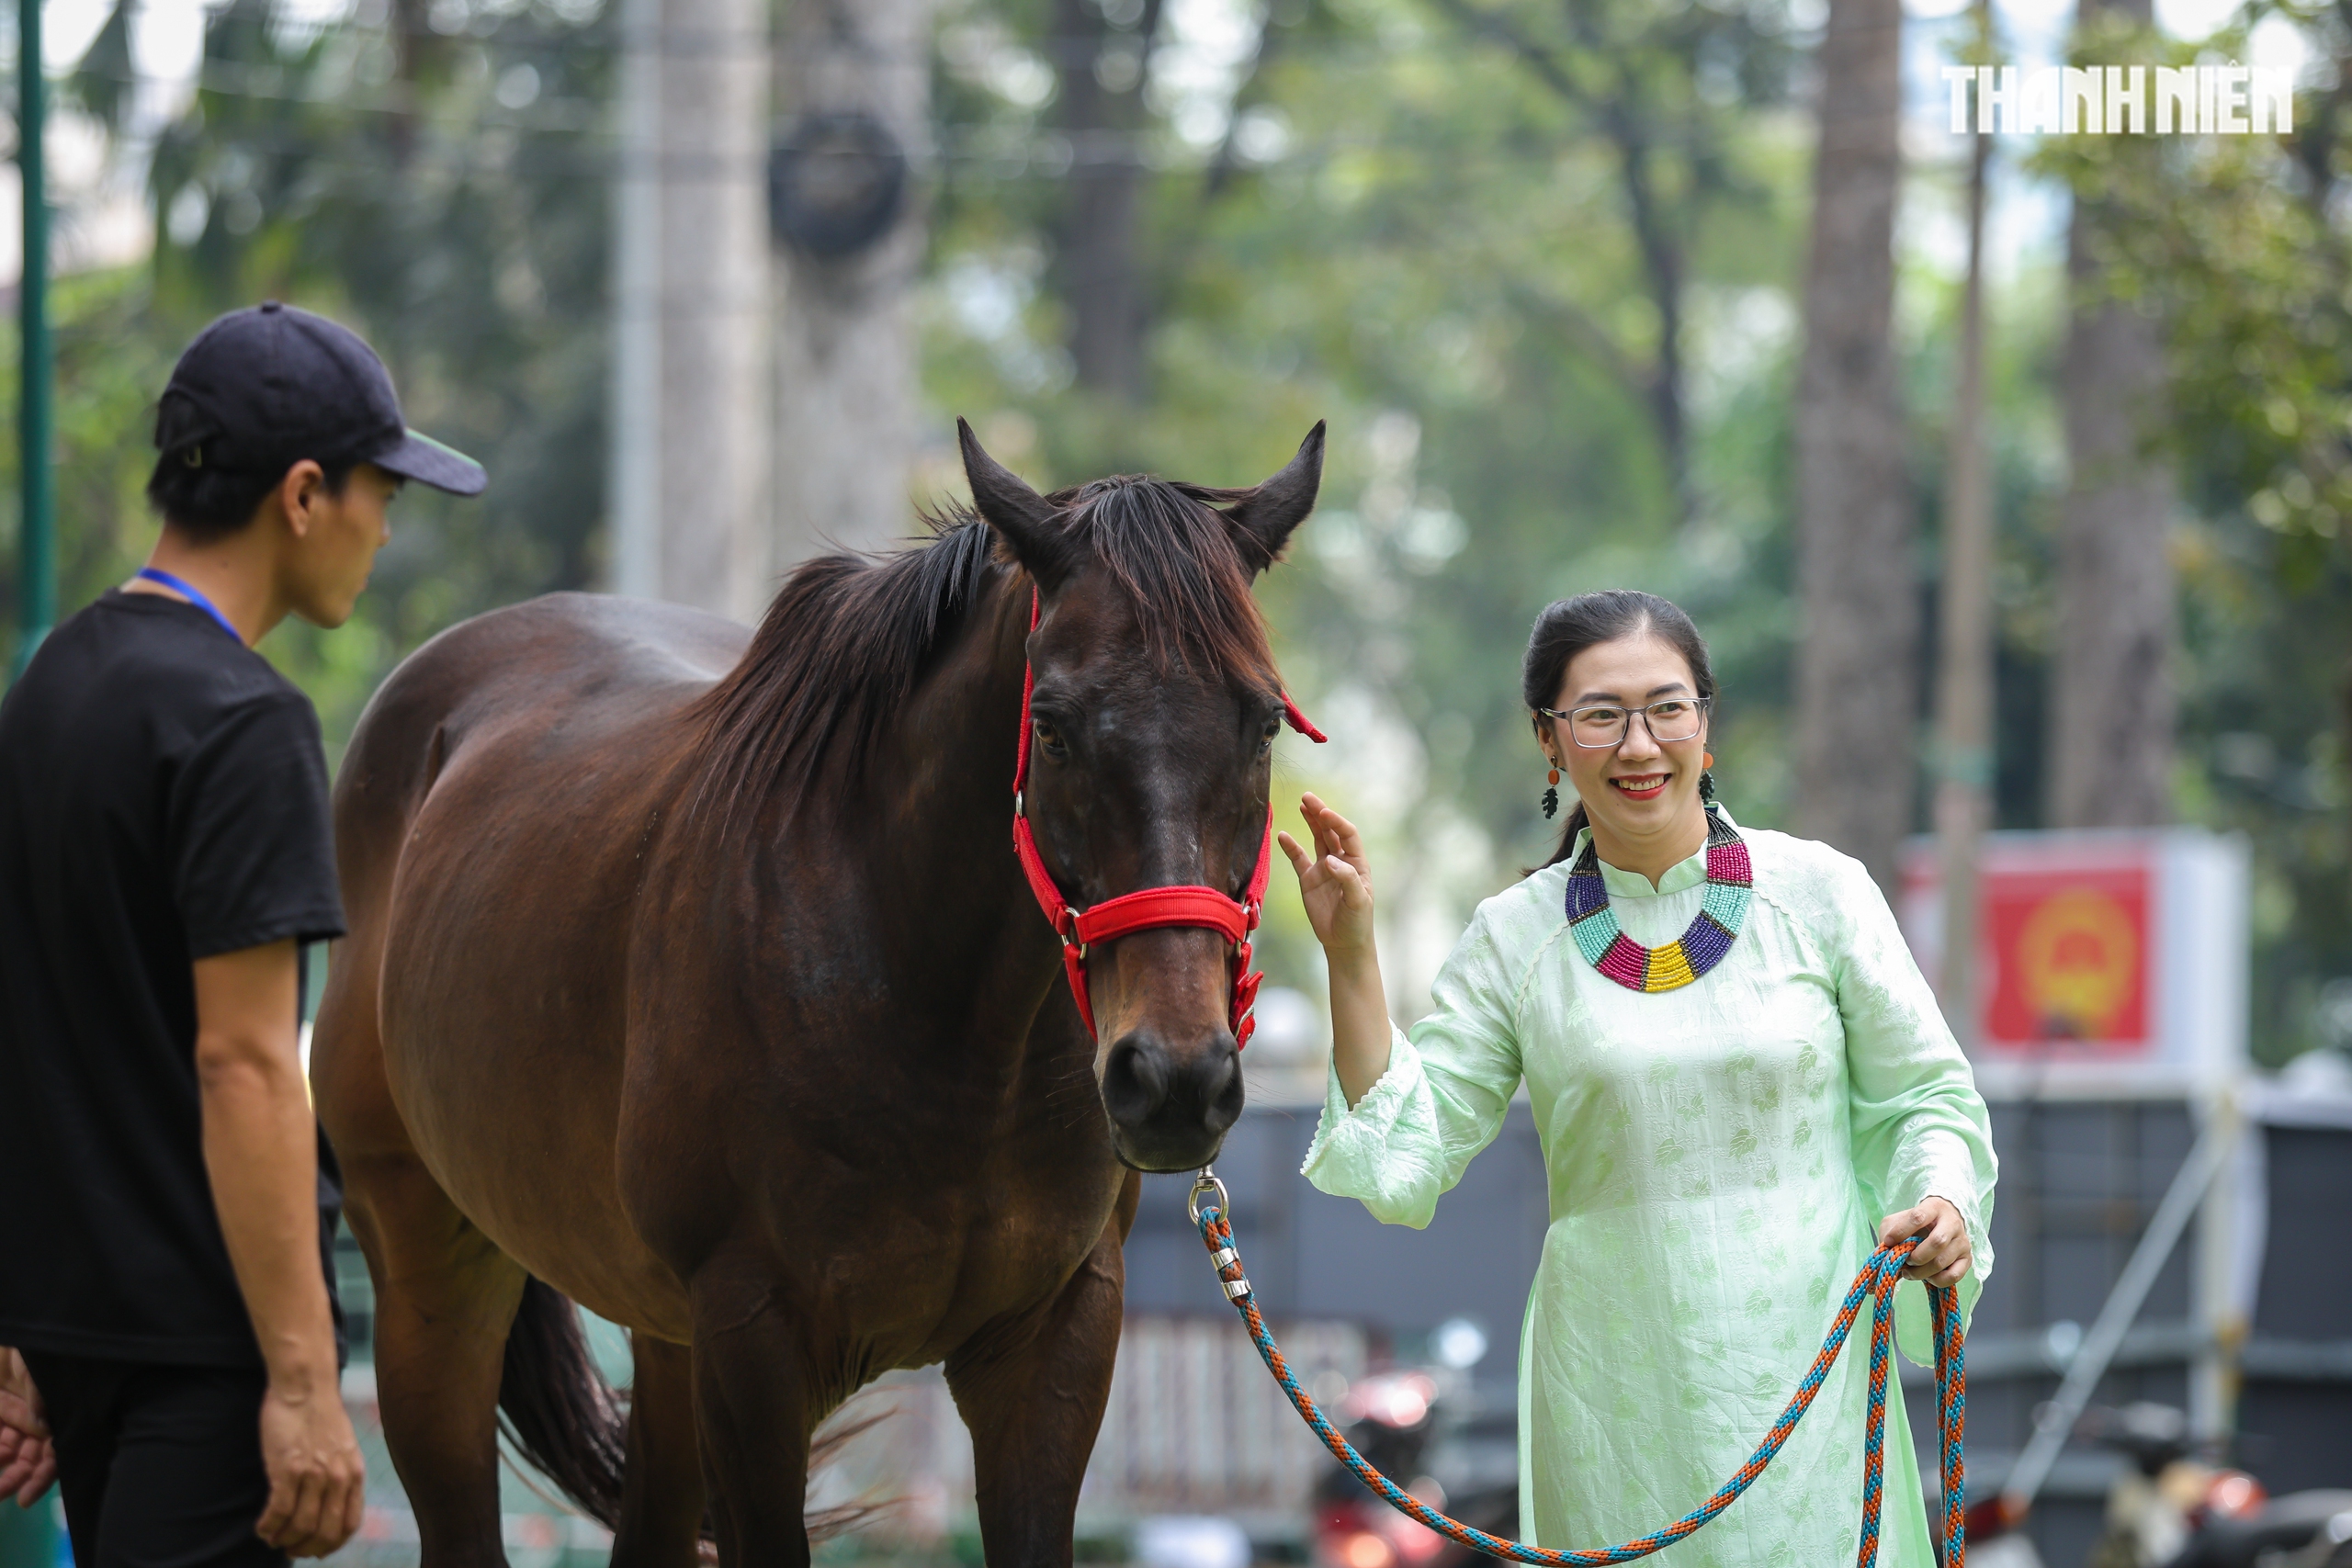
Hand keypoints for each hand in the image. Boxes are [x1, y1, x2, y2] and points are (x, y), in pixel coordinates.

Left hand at [0, 1347, 54, 1506]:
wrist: (12, 1327)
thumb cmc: (28, 1345)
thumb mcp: (36, 1365)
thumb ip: (38, 1394)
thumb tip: (42, 1429)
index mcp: (53, 1408)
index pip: (53, 1447)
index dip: (43, 1473)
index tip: (26, 1496)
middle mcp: (33, 1418)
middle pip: (29, 1456)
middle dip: (17, 1477)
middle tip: (1, 1494)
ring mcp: (10, 1416)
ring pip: (8, 1451)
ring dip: (1, 1470)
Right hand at [254, 1377, 364, 1556]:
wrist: (306, 1386)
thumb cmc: (320, 1415)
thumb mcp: (344, 1448)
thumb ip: (341, 1475)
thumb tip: (330, 1505)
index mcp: (355, 1474)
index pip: (350, 1525)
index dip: (331, 1544)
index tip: (315, 1550)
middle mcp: (339, 1477)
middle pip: (325, 1532)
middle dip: (305, 1548)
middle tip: (289, 1549)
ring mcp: (314, 1474)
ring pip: (300, 1526)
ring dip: (283, 1539)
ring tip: (272, 1538)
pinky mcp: (288, 1468)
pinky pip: (278, 1512)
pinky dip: (268, 1526)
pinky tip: (262, 1527)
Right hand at [1276, 793, 1375, 959]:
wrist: (1343, 942)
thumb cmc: (1357, 921)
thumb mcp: (1358, 901)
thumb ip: (1347, 879)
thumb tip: (1330, 861)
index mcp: (1357, 863)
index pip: (1347, 834)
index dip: (1336, 822)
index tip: (1324, 812)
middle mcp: (1341, 861)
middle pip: (1330, 831)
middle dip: (1321, 813)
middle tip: (1308, 798)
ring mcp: (1324, 869)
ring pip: (1317, 839)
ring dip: (1310, 822)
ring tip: (1302, 805)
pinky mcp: (1309, 879)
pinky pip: (1298, 859)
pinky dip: (1291, 847)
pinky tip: (1283, 836)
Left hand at [1878, 1197, 1970, 1288]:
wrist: (1942, 1222)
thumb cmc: (1916, 1223)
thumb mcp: (1899, 1219)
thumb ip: (1890, 1230)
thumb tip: (1887, 1249)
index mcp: (1934, 1207)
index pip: (1918, 1217)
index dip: (1901, 1232)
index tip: (1889, 1242)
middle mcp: (1952, 1223)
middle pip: (1937, 1242)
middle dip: (1916, 1256)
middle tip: (1905, 1261)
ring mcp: (1962, 1242)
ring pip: (1942, 1262)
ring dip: (1922, 1271)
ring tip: (1910, 1271)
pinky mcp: (1967, 1259)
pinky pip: (1953, 1276)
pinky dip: (1937, 1280)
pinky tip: (1927, 1277)